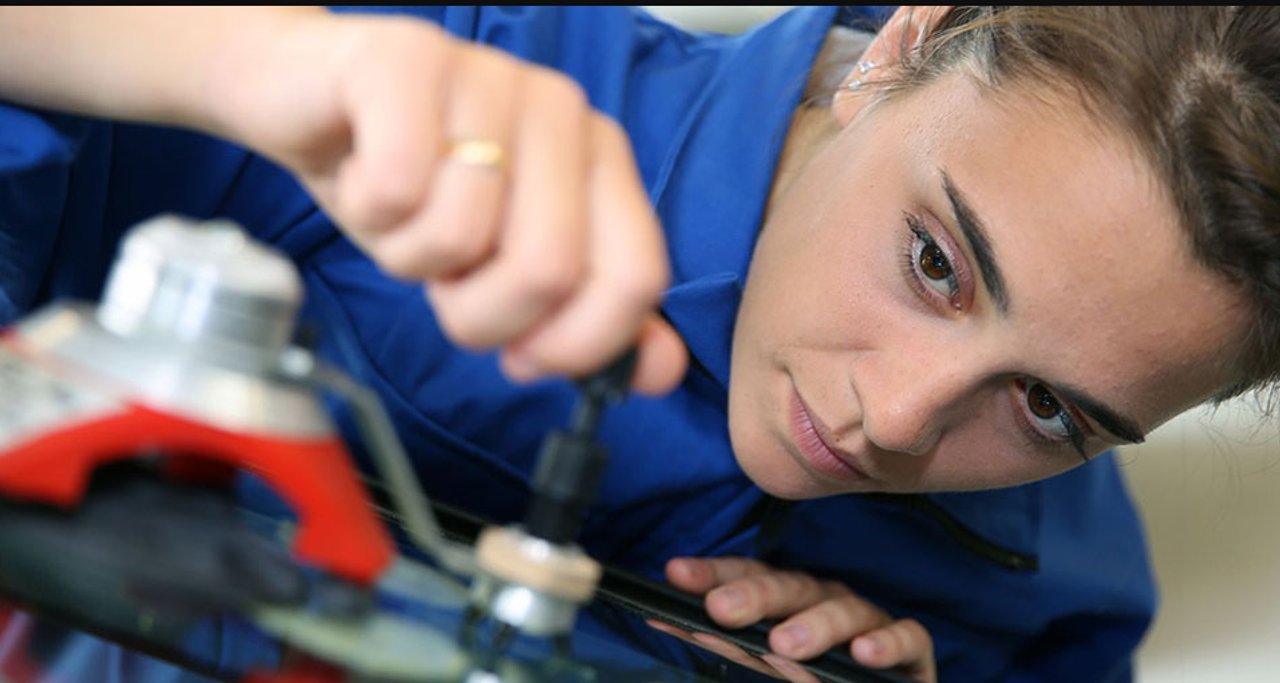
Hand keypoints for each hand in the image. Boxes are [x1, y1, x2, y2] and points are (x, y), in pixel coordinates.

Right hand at [202, 10, 686, 393]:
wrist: (305, 99)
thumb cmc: (409, 186)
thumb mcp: (498, 265)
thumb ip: (584, 317)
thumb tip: (658, 370)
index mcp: (599, 160)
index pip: (635, 277)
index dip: (575, 344)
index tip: (523, 355)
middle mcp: (560, 111)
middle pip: (549, 270)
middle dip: (478, 313)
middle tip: (444, 278)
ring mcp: (490, 77)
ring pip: (462, 234)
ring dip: (411, 257)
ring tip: (401, 215)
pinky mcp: (409, 60)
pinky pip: (397, 189)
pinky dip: (367, 212)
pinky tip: (364, 176)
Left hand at [650, 557, 935, 682]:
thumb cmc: (822, 679)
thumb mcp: (771, 664)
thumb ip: (732, 644)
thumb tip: (669, 621)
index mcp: (791, 603)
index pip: (752, 577)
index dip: (715, 573)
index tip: (675, 574)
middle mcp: (828, 604)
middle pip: (792, 588)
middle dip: (755, 596)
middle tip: (721, 610)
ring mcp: (870, 624)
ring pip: (845, 610)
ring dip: (814, 626)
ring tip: (785, 647)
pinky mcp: (912, 650)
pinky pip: (907, 637)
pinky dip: (887, 643)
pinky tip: (864, 654)